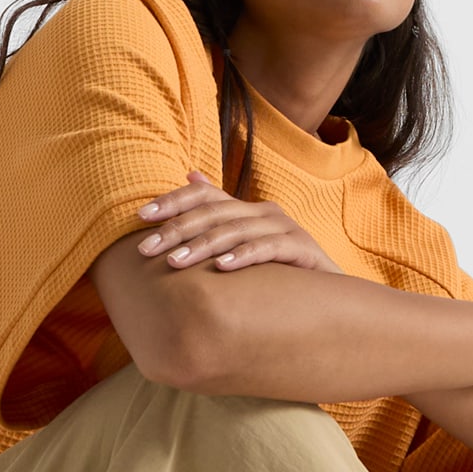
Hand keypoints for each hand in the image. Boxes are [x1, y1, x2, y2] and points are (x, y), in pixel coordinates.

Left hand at [136, 171, 346, 275]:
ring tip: (175, 261)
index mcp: (247, 210)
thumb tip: (190, 175)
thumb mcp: (245, 247)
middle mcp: (264, 212)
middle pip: (213, 212)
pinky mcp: (302, 249)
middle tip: (146, 249)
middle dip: (176, 229)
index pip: (203, 195)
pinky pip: (269, 249)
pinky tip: (222, 269)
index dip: (171, 202)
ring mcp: (285, 228)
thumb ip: (219, 216)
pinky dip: (244, 256)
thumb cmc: (280, 275)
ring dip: (202, 246)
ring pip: (235, 230)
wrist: (332, 296)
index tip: (140, 216)